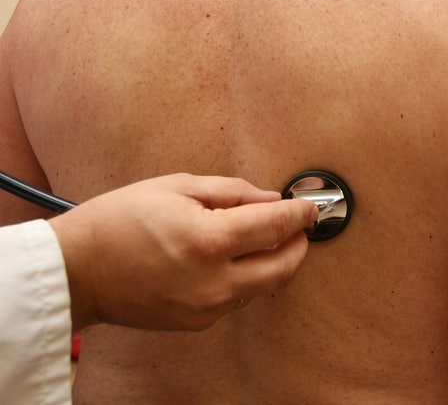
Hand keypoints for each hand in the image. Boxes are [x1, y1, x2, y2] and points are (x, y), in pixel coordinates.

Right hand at [48, 173, 315, 331]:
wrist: (75, 271)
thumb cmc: (119, 220)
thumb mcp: (176, 187)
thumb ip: (233, 192)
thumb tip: (272, 200)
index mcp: (209, 241)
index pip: (276, 226)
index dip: (300, 214)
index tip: (310, 207)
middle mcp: (214, 281)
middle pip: (284, 267)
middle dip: (299, 245)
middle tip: (298, 227)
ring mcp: (207, 308)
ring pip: (263, 286)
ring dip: (273, 262)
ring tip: (261, 238)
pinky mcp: (197, 322)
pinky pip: (238, 299)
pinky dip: (246, 278)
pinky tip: (230, 259)